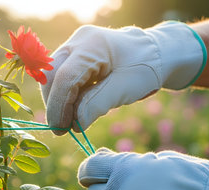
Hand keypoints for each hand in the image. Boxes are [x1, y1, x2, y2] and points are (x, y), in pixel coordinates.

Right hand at [41, 22, 205, 134]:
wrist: (156, 54)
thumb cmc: (145, 69)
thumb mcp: (125, 89)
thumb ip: (97, 105)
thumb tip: (74, 125)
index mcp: (92, 44)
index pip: (65, 77)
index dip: (59, 106)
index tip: (60, 130)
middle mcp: (79, 41)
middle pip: (52, 75)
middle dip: (55, 104)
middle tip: (62, 129)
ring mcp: (76, 46)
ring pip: (54, 77)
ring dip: (59, 101)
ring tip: (70, 121)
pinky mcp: (76, 55)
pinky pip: (62, 77)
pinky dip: (66, 95)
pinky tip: (75, 109)